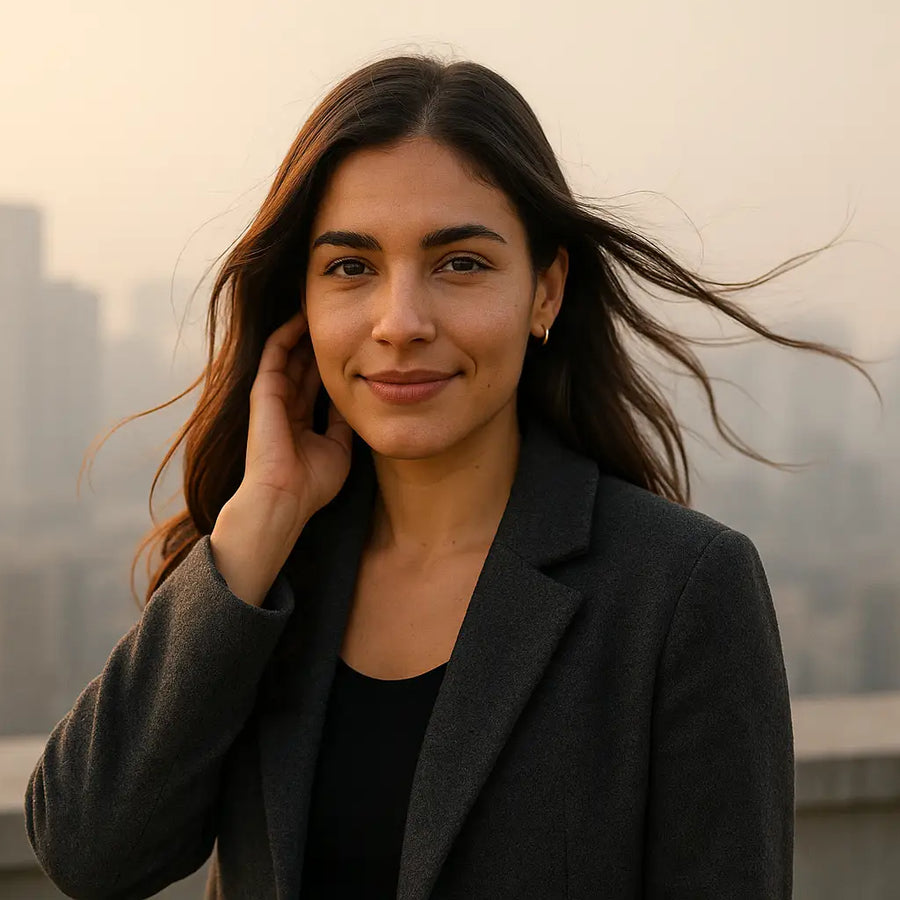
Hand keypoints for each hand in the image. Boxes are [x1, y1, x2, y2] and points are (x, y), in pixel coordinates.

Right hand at [240, 309, 352, 523]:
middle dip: (321, 339)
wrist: (284, 498)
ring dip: (303, 329)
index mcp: (302, 419)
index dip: (335, 361)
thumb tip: (359, 398)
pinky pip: (274, 353)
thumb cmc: (312, 483)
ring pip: (290, 352)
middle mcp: (286, 404)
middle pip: (305, 362)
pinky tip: (302, 315)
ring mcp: (273, 396)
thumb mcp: (339, 448)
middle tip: (340, 313)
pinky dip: (287, 332)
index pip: (318, 381)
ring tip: (320, 304)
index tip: (355, 341)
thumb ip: (343, 422)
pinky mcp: (263, 390)